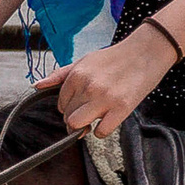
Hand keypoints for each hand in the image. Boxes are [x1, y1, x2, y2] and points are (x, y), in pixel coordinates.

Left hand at [35, 17, 178, 140]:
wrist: (146, 52)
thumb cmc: (116, 58)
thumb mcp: (85, 61)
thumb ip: (60, 75)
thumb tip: (37, 86)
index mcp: (77, 74)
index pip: (60, 104)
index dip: (69, 108)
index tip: (81, 104)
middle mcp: (88, 86)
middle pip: (68, 117)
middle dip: (77, 118)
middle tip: (90, 111)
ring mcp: (104, 98)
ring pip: (78, 125)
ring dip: (86, 126)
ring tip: (97, 117)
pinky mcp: (121, 108)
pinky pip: (101, 132)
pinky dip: (102, 130)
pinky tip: (110, 118)